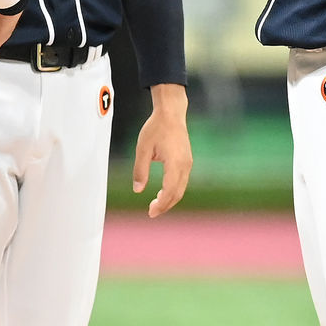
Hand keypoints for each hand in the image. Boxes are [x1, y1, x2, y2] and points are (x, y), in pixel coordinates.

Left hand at [132, 85, 191, 217]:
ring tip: (155, 204)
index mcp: (175, 163)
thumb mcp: (143, 149)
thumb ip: (140, 170)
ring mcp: (188, 163)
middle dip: (165, 205)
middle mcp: (185, 166)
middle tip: (151, 212)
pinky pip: (182, 181)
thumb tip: (138, 190)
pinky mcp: (187, 161)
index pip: (169, 191)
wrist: (171, 113)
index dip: (160, 204)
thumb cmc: (156, 128)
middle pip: (177, 194)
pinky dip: (173, 191)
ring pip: (181, 189)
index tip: (150, 212)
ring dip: (169, 199)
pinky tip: (162, 192)